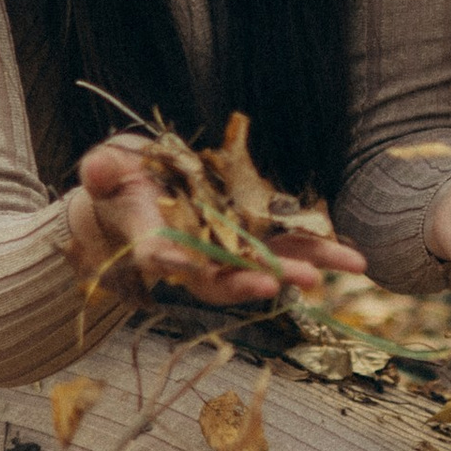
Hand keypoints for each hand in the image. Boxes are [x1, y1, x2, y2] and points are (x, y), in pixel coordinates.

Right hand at [70, 137, 368, 309]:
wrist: (142, 190)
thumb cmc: (118, 182)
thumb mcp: (105, 170)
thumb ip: (102, 171)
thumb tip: (97, 167)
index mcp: (153, 242)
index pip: (160, 257)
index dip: (172, 262)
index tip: (184, 265)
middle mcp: (196, 255)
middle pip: (223, 277)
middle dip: (253, 280)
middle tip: (282, 282)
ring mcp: (229, 246)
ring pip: (266, 264)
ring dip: (304, 267)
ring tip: (344, 267)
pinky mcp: (254, 230)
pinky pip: (288, 243)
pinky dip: (319, 249)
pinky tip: (353, 256)